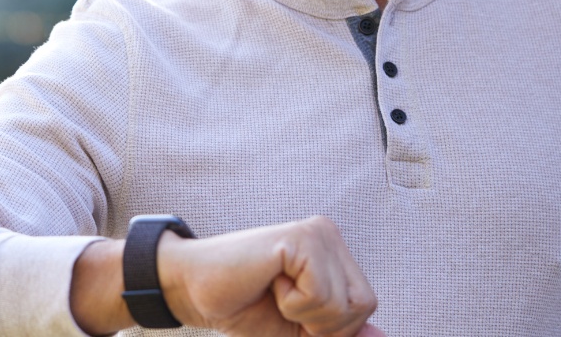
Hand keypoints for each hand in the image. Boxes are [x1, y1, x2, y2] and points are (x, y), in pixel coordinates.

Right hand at [157, 216, 378, 336]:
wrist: (195, 291)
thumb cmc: (246, 309)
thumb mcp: (302, 331)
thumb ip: (340, 333)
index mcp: (333, 253)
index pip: (366, 306)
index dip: (330, 328)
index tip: (291, 311)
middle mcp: (329, 235)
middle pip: (363, 305)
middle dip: (323, 325)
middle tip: (283, 303)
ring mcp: (316, 232)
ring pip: (344, 304)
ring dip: (305, 316)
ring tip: (274, 290)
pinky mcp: (300, 238)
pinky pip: (320, 296)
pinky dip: (293, 305)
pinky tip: (269, 281)